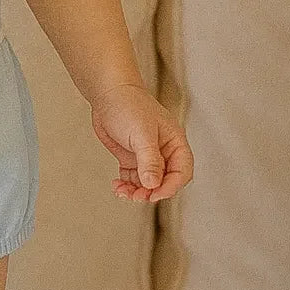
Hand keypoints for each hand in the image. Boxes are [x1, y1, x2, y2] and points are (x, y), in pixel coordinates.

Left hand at [88, 83, 193, 202]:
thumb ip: (149, 160)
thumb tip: (153, 184)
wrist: (108, 94)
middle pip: (165, 181)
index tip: (155, 195)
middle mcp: (163, 152)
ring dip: (137, 192)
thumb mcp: (142, 134)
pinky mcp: (131, 158)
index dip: (171, 187)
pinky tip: (117, 186)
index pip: (182, 172)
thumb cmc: (129, 106)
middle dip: (152, 192)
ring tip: (123, 192)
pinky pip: (132, 179)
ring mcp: (146, 156)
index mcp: (174, 143)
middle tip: (137, 196)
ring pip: (147, 183)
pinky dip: (126, 186)